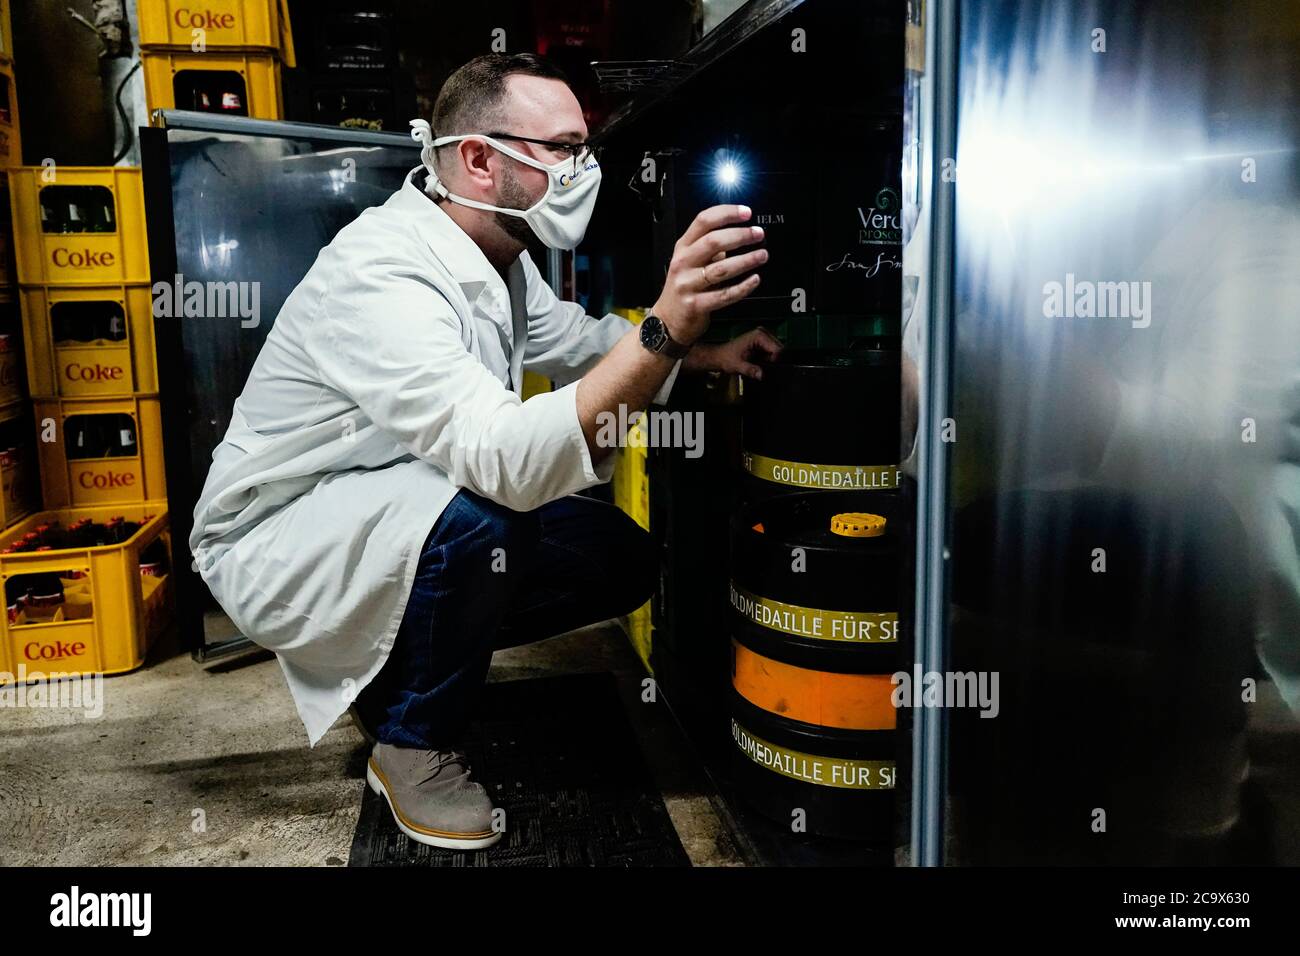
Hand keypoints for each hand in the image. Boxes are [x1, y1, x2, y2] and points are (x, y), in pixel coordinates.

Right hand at [652, 204, 767, 345]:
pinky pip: (724, 295)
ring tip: (762, 255)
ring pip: (721, 269)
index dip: (726, 214)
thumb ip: (710, 247)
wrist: (667, 320)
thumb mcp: (690, 261)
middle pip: (713, 242)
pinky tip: (755, 279)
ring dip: (746, 260)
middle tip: (758, 235)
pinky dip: (743, 287)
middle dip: (740, 235)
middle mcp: (683, 262)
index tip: (746, 213)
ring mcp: (687, 284)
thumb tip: (740, 232)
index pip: (704, 221)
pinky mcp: (695, 305)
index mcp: (683, 247)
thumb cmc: (685, 287)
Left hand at [684, 326, 782, 378]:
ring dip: (770, 359)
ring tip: (757, 362)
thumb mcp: (738, 366)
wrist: (720, 357)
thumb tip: (761, 374)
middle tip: (760, 364)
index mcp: (758, 335)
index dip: (774, 360)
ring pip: (776, 351)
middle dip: (772, 359)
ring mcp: (762, 337)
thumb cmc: (726, 358)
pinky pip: (771, 352)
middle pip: (779, 349)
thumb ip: (750, 370)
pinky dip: (767, 359)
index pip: (777, 348)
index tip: (765, 366)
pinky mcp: (762, 342)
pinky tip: (758, 360)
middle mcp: (762, 333)